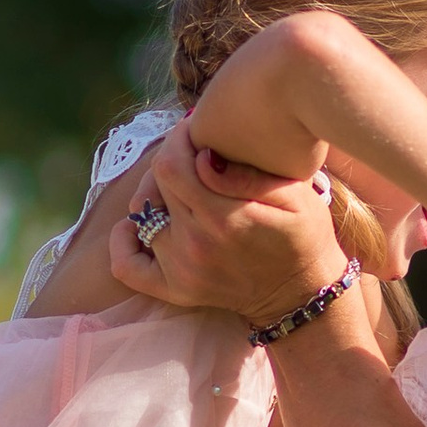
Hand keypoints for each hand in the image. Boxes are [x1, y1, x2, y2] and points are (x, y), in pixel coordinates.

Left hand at [108, 116, 347, 325]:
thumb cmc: (303, 236)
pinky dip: (124, 242)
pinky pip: (127, 267)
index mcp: (223, 217)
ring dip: (153, 192)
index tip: (196, 133)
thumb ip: (247, 176)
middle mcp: (194, 244)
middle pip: (155, 183)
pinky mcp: (175, 289)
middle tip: (192, 155)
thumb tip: (204, 158)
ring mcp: (180, 270)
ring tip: (177, 185)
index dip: (178, 140)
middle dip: (171, 159)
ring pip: (141, 214)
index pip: (171, 163)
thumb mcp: (295, 197)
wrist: (302, 293)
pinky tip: (134, 226)